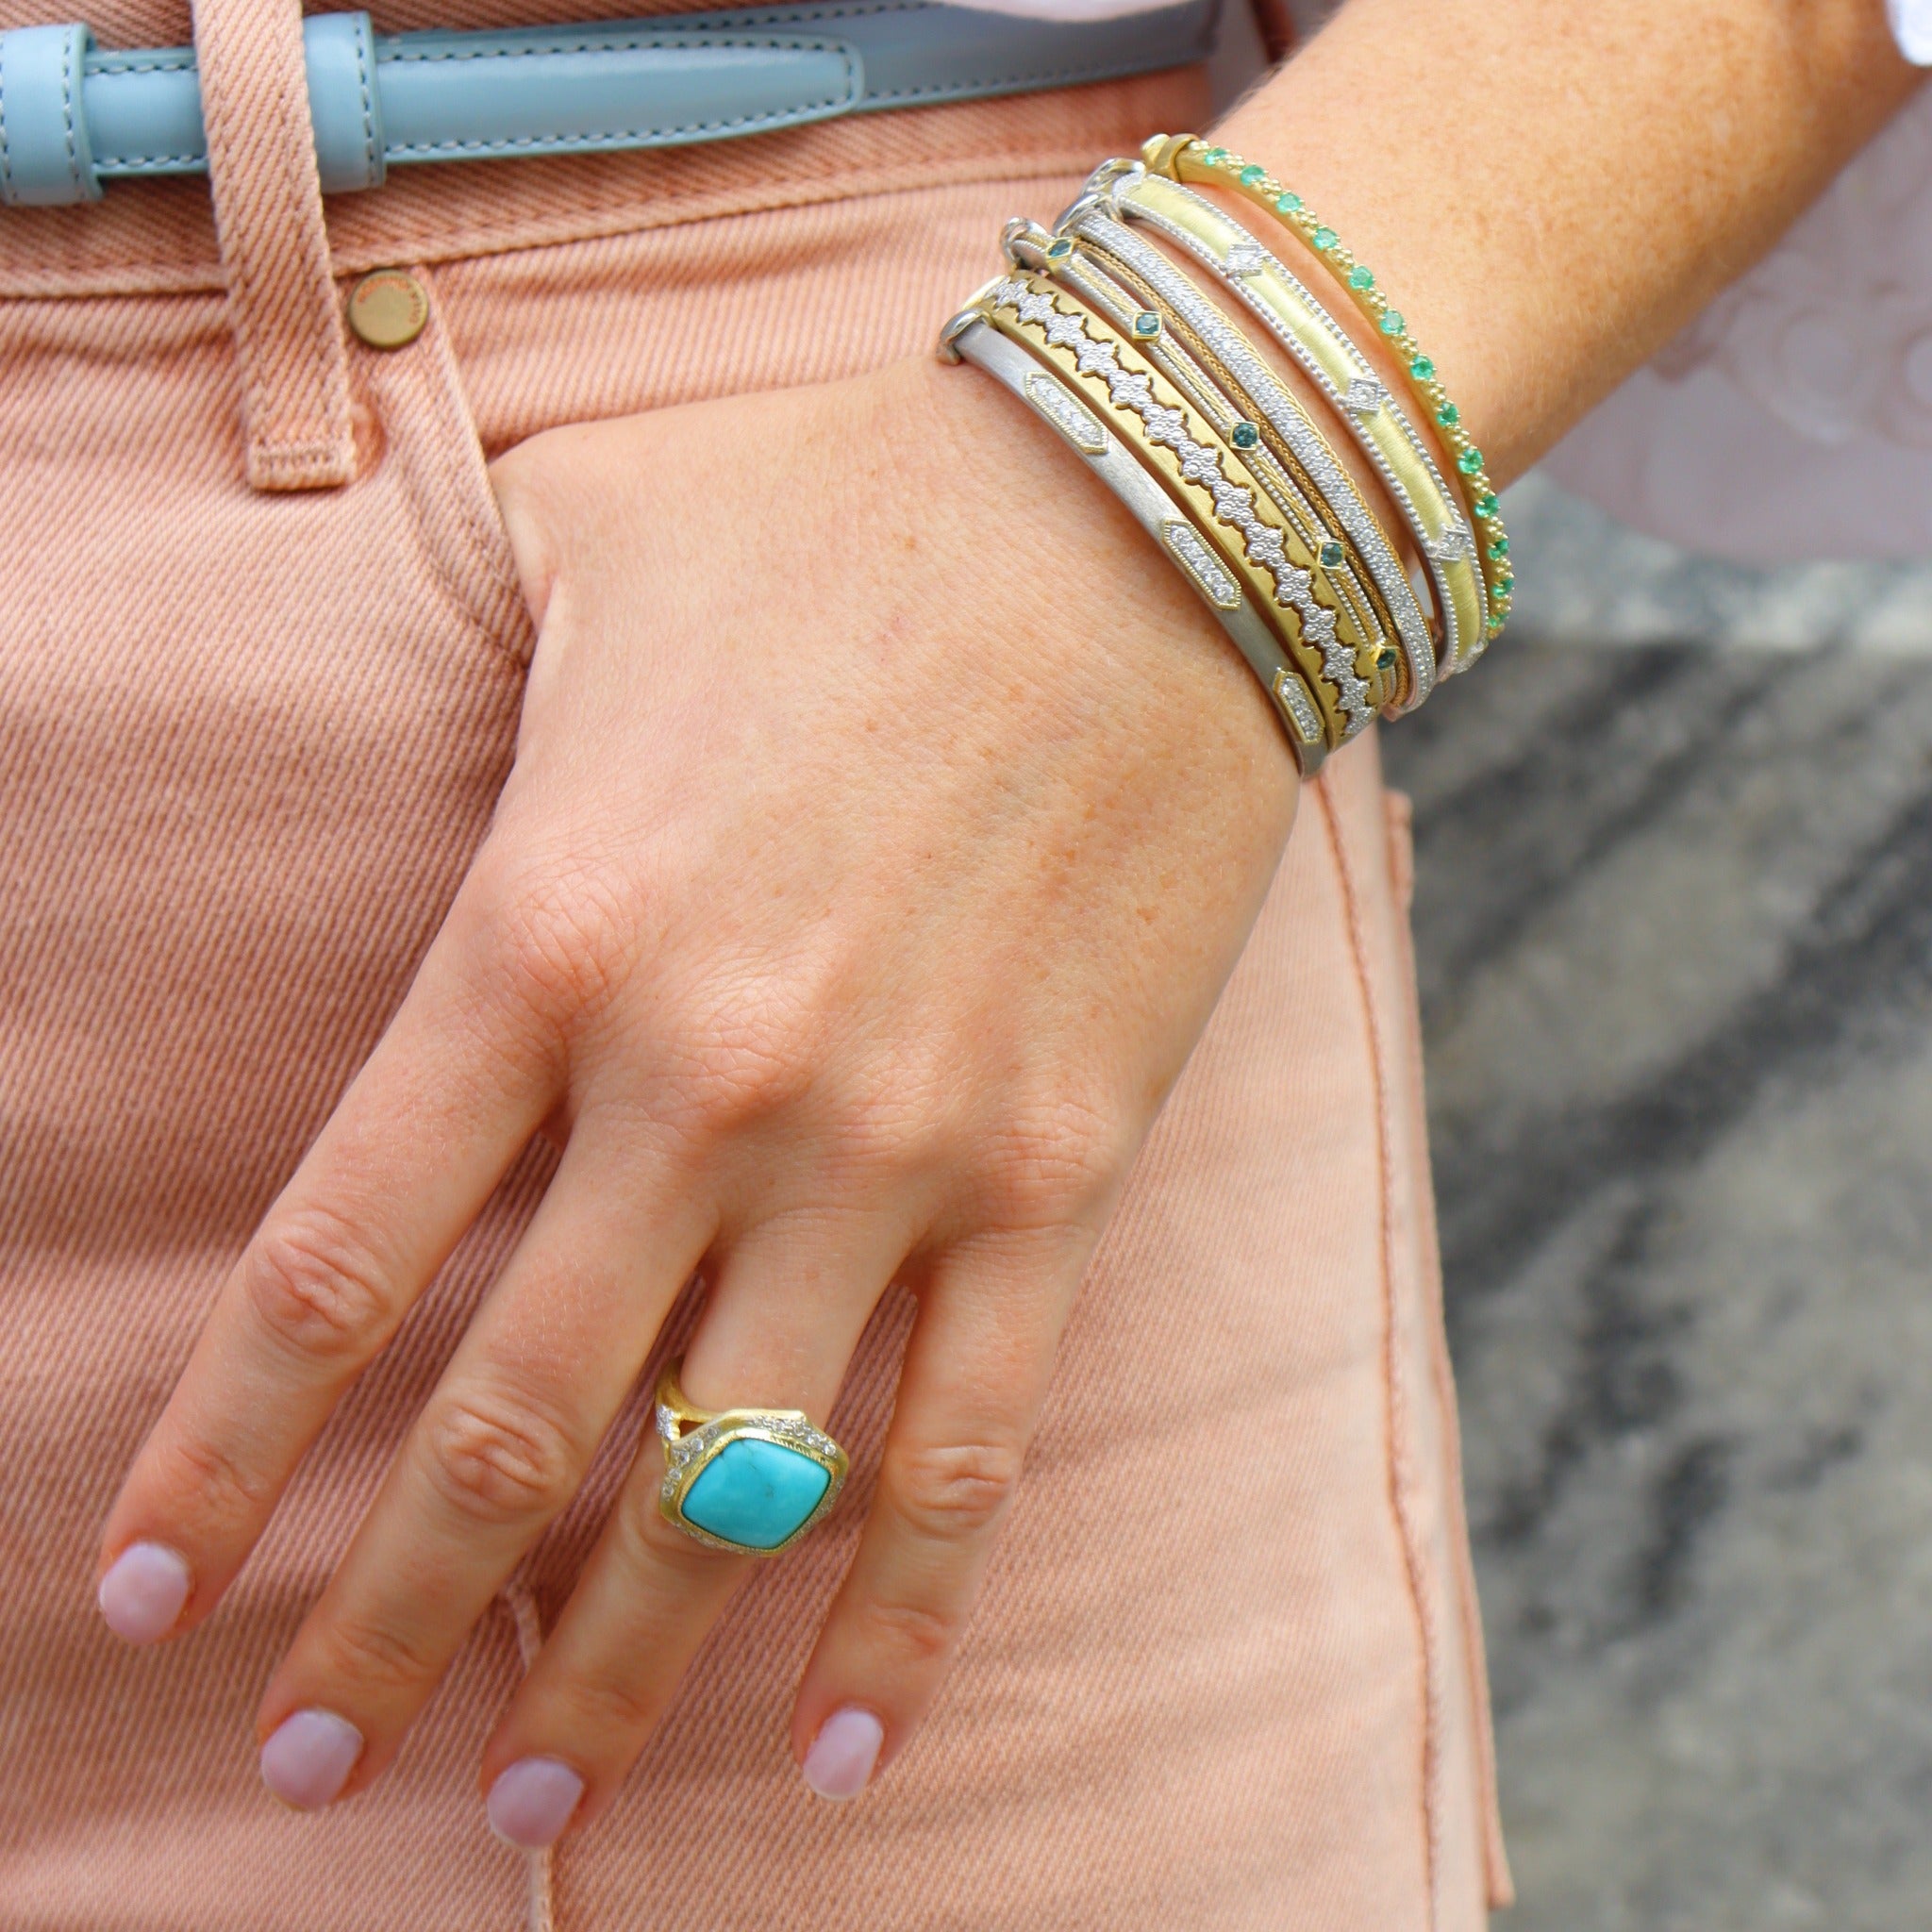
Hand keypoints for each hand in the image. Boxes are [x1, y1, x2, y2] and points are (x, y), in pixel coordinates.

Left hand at [95, 348, 1298, 1836]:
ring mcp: (895, 1151)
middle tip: (312, 1757)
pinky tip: (838, 1750)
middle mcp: (705, 1084)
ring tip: (531, 1808)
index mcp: (551, 933)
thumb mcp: (586, 550)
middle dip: (393, 1619)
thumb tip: (396, 736)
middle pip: (509, 1427)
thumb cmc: (848, 511)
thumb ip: (464, 690)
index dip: (224, 1458)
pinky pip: (966, 1451)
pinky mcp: (1057, 1175)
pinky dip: (897, 1619)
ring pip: (722, 1485)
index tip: (154, 1599)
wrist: (1147, 511)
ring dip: (611, 1671)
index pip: (338, 1262)